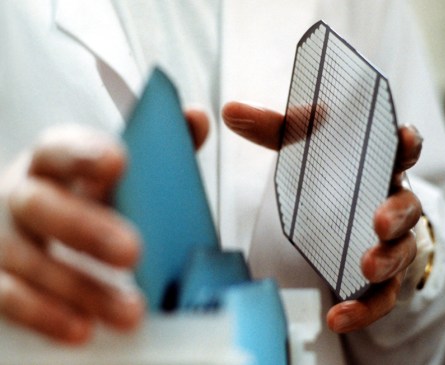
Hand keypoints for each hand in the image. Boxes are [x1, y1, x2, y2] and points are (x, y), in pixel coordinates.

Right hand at [0, 110, 208, 343]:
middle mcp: (21, 195)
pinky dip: (46, 315)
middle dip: (86, 229)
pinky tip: (82, 328)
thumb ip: (159, 144)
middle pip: (42, 206)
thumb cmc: (84, 192)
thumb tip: (195, 119)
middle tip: (133, 250)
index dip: (84, 154)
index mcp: (51, 161)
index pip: (60, 149)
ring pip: (30, 261)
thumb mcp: (116, 169)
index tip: (119, 163)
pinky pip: (11, 298)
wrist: (30, 221)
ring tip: (130, 309)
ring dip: (80, 287)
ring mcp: (3, 239)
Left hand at [222, 101, 422, 332]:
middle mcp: (393, 202)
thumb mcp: (306, 148)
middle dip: (397, 212)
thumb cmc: (335, 175)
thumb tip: (231, 112)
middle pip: (407, 206)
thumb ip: (275, 129)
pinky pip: (381, 296)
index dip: (406, 143)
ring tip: (366, 268)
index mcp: (379, 166)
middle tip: (379, 221)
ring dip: (387, 261)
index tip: (401, 138)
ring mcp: (392, 242)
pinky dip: (363, 309)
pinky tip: (338, 317)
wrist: (354, 214)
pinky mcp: (382, 278)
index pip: (402, 149)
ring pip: (401, 253)